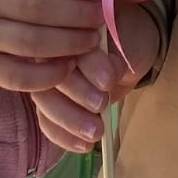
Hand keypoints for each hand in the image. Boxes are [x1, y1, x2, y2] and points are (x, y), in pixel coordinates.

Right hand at [31, 0, 162, 152]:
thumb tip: (102, 80)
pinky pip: (47, 121)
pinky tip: (81, 146)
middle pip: (46, 82)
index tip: (107, 83)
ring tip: (96, 133)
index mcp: (60, 31)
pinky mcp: (54, 102)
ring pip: (45, 105)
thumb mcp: (124, 41)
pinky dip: (62, 136)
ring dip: (68, 123)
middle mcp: (46, 54)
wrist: (132, 48)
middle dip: (74, 99)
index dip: (79, 71)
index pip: (57, 53)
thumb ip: (108, 57)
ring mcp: (47, 79)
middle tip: (102, 106)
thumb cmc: (127, 37)